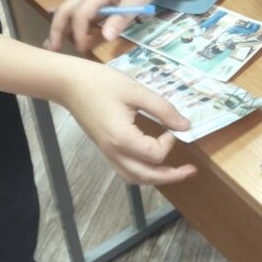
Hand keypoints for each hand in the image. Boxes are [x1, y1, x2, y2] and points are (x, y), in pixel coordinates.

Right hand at [48, 0, 175, 52]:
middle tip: (51, 48)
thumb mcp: (137, 1)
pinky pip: (78, 7)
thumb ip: (120, 19)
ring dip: (60, 24)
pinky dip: (71, 20)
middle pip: (65, 8)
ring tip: (55, 43)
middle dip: (56, 28)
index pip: (80, 14)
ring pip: (69, 7)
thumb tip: (105, 38)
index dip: (78, 33)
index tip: (82, 50)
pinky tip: (70, 31)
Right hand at [56, 57, 196, 186]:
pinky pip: (126, 170)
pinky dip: (142, 173)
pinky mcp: (105, 150)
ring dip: (157, 178)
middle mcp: (114, 152)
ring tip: (175, 172)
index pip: (154, 155)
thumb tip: (185, 126)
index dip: (168, 143)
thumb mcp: (136, 91)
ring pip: (134, 177)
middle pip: (146, 176)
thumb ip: (162, 109)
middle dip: (171, 176)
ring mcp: (108, 153)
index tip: (170, 126)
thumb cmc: (102, 83)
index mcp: (122, 138)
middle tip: (192, 171)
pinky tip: (153, 164)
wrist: (69, 84)